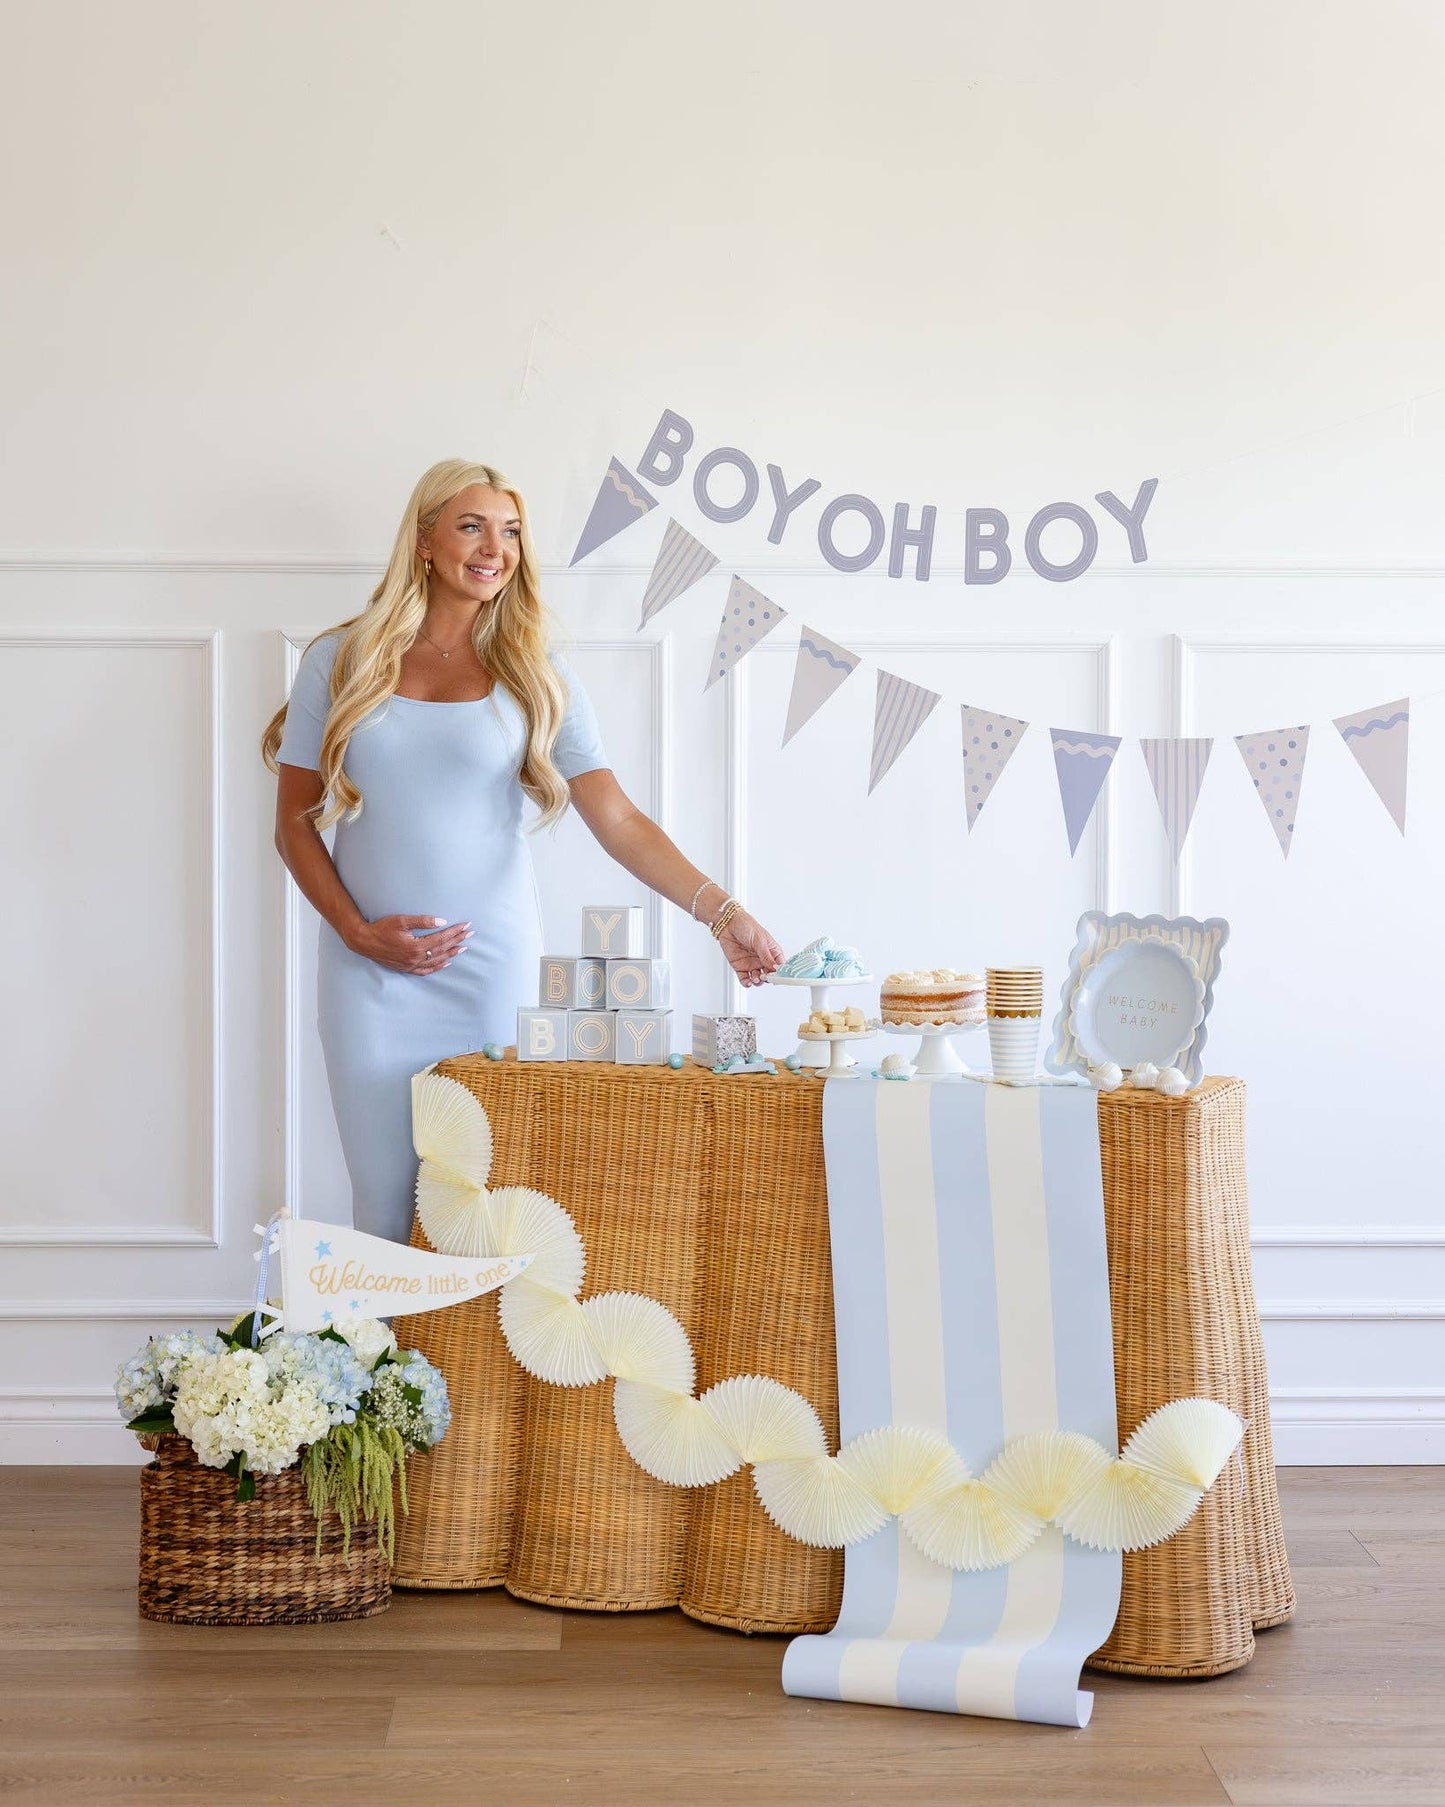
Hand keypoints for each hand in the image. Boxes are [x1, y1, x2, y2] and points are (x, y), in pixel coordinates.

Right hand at [346, 914, 473, 974]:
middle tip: (470, 934)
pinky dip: (437, 968)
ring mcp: (411, 965)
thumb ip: (422, 921)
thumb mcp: (402, 920)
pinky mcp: (406, 968)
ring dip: (451, 954)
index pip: (442, 938)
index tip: (466, 925)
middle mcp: (416, 958)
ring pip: (437, 961)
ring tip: (463, 947)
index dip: (455, 932)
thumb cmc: (382, 928)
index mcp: (416, 946)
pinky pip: (426, 971)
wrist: (364, 941)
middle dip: (457, 940)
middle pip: (442, 949)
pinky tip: (446, 963)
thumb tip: (442, 921)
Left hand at [715, 909, 784, 987]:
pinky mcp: (740, 967)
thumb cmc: (746, 926)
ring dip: (758, 981)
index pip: (779, 966)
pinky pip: (745, 979)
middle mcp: (763, 959)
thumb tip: (775, 968)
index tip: (778, 976)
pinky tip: (748, 982)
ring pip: (758, 979)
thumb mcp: (759, 940)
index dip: (780, 972)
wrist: (728, 924)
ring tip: (756, 978)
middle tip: (765, 977)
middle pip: (769, 974)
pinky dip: (747, 983)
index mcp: (772, 951)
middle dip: (768, 978)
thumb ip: (766, 956)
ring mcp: (752, 964)